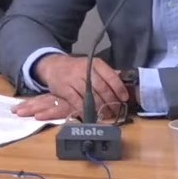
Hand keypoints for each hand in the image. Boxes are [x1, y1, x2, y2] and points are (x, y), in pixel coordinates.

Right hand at [12, 53, 128, 117]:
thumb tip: (124, 88)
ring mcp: (73, 80)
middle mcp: (85, 70)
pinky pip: (77, 102)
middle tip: (116, 111)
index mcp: (95, 64)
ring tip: (106, 115)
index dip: (119, 89)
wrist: (53, 66)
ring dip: (100, 108)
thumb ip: (107, 75)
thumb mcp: (92, 66)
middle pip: (102, 88)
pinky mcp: (64, 89)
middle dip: (111, 102)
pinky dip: (85, 110)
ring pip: (91, 96)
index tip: (124, 99)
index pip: (111, 76)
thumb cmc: (77, 68)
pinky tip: (91, 115)